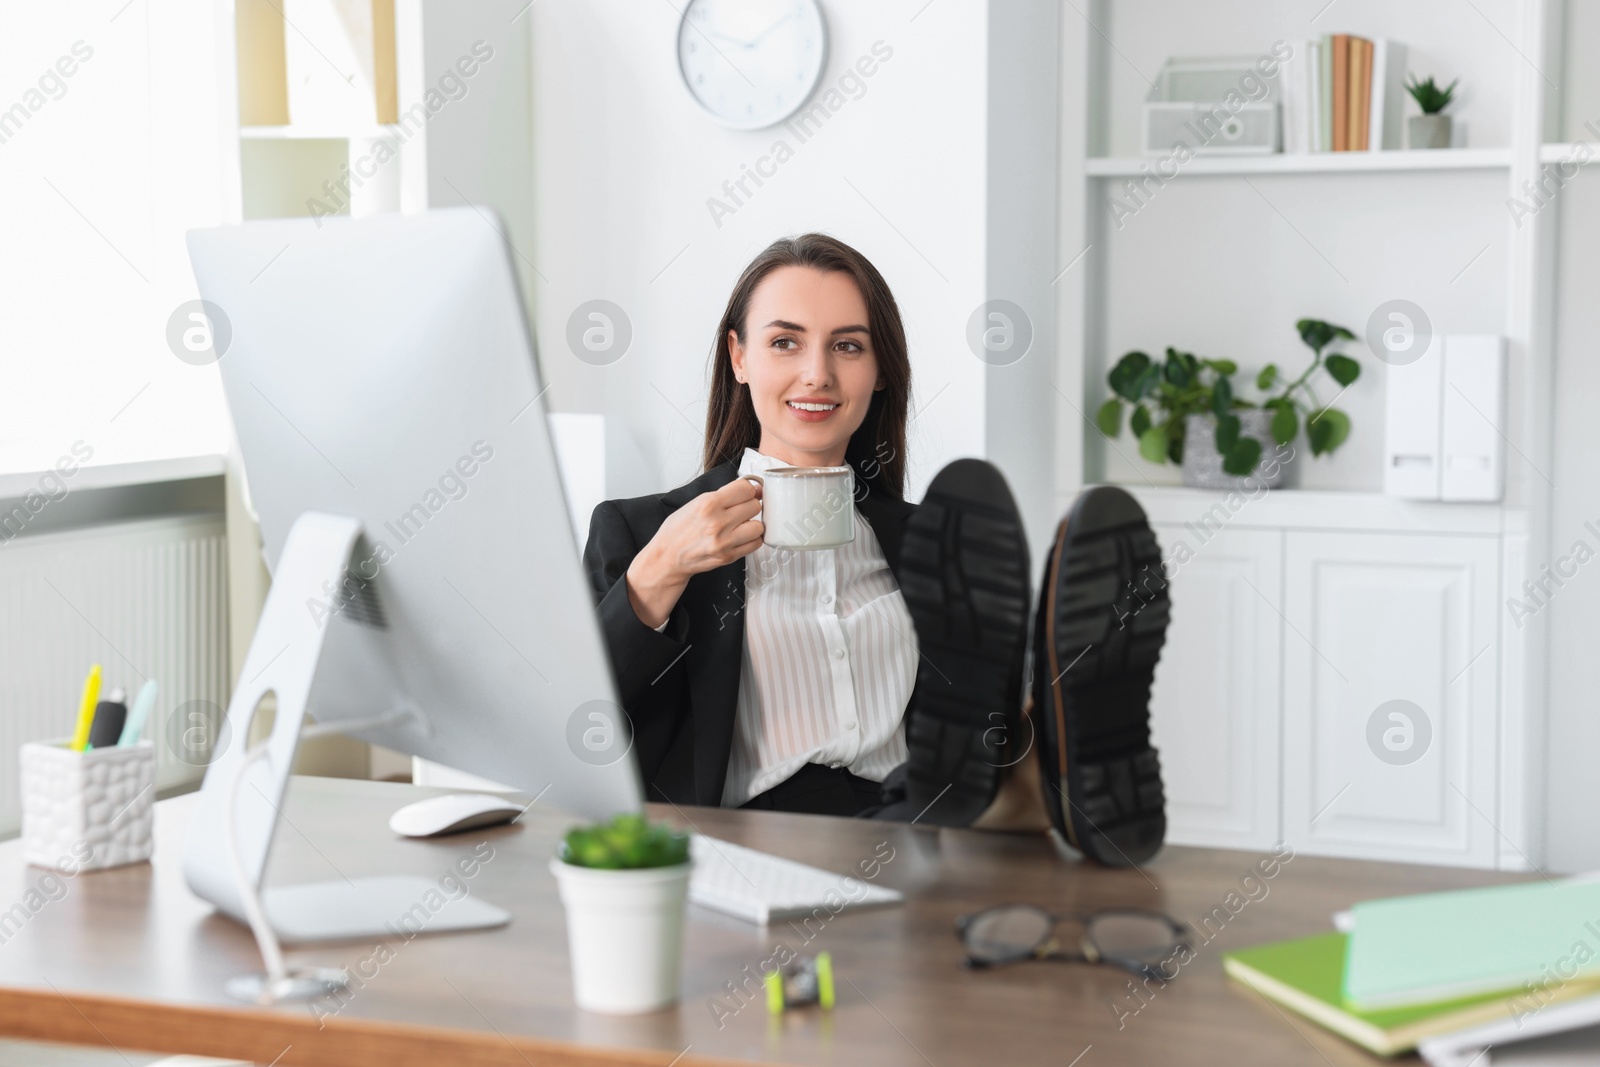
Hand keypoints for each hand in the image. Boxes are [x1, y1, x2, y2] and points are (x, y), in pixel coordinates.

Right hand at [626, 478, 763, 627]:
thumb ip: (722, 495)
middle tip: (741, 509)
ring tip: (742, 524)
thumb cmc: (678, 530)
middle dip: (750, 505)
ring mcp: (724, 541)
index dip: (749, 489)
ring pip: (759, 526)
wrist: (667, 557)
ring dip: (753, 524)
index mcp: (708, 504)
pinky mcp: (729, 556)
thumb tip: (749, 489)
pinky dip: (752, 539)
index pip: (746, 488)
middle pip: (754, 506)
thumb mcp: (695, 503)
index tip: (748, 492)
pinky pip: (755, 543)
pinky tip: (742, 536)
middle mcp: (717, 522)